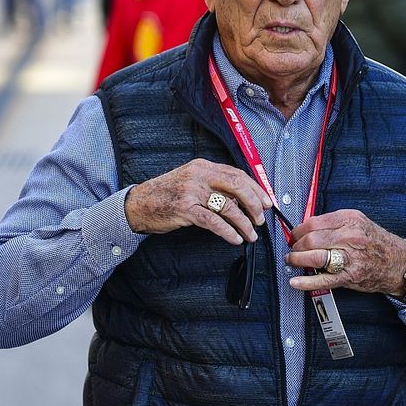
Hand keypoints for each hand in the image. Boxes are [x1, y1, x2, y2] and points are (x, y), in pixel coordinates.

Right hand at [123, 159, 272, 244]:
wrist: (139, 203)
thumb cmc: (167, 194)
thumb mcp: (191, 181)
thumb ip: (214, 184)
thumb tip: (243, 197)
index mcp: (203, 166)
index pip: (237, 174)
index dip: (255, 188)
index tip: (266, 201)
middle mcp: (199, 175)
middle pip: (237, 186)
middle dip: (254, 204)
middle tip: (260, 218)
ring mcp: (192, 192)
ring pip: (228, 206)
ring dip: (244, 223)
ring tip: (251, 234)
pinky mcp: (185, 209)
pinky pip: (214, 222)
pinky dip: (228, 231)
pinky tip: (235, 238)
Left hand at [285, 209, 405, 295]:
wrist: (397, 261)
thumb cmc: (375, 242)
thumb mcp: (358, 222)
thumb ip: (334, 223)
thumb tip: (308, 228)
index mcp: (349, 219)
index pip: (313, 222)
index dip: (298, 230)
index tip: (294, 235)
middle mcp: (349, 236)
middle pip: (311, 239)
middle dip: (296, 246)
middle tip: (293, 249)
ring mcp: (349, 257)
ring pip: (315, 256)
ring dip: (297, 259)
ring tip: (292, 261)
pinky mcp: (349, 276)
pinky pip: (323, 279)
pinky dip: (306, 282)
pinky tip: (296, 281)